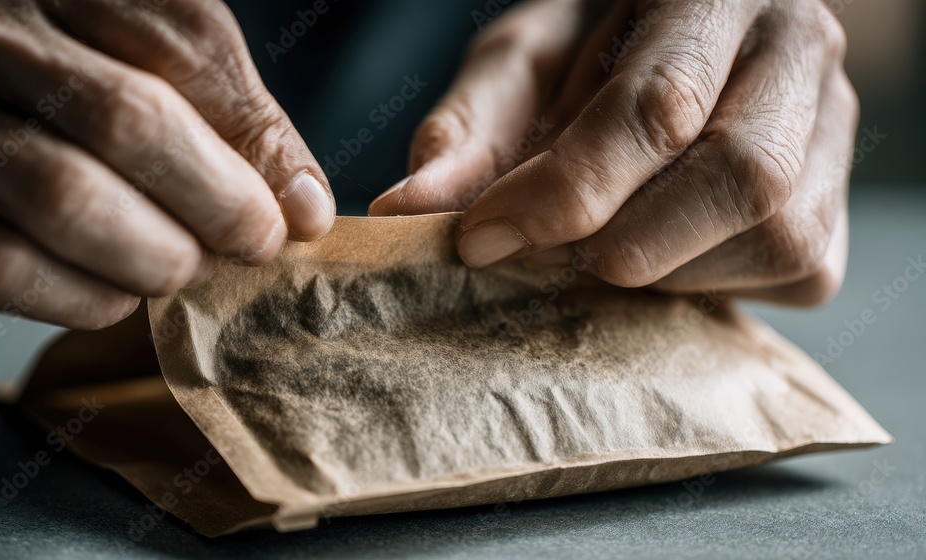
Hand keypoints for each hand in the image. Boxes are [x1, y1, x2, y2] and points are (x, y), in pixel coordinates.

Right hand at [0, 0, 334, 327]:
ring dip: (153, 258)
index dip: (255, 151)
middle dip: (216, 207)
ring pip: (64, 197)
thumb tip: (303, 208)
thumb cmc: (56, 59)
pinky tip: (114, 294)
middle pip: (130, 121)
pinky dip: (80, 297)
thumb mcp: (146, 45)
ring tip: (181, 268)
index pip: (188, 50)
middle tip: (247, 246)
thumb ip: (230, 110)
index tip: (289, 215)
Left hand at [371, 0, 856, 305]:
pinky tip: (654, 254)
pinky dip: (703, 284)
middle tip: (542, 255)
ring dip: (660, 267)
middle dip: (622, 240)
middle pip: (739, 175)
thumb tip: (405, 208)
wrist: (678, 60)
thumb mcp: (519, 69)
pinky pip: (792, 270)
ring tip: (594, 249)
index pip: (657, 105)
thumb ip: (467, 130)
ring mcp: (835, 129)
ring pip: (773, 231)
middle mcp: (796, 47)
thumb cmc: (590, 56)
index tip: (482, 235)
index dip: (565, 189)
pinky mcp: (839, 210)